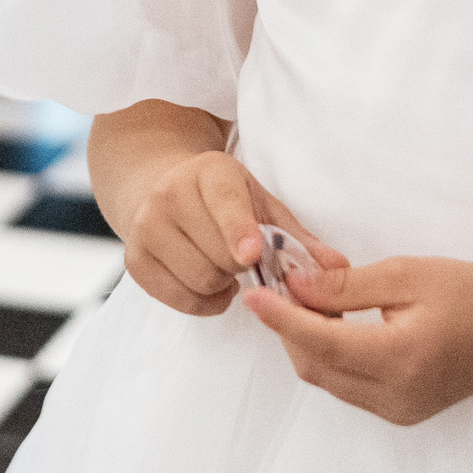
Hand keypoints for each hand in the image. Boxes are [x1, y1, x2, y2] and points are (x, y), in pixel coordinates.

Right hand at [122, 148, 346, 316]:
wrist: (158, 188)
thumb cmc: (223, 200)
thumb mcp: (261, 203)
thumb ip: (298, 238)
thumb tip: (337, 270)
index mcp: (210, 172)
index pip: (225, 204)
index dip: (238, 231)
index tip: (250, 253)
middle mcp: (169, 195)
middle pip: (220, 257)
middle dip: (241, 265)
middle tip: (243, 256)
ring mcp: (145, 227)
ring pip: (201, 281)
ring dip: (223, 284)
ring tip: (223, 265)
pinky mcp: (134, 260)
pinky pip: (181, 300)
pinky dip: (203, 300)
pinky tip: (206, 279)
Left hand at [245, 255, 472, 426]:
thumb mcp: (408, 275)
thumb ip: (347, 284)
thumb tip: (296, 285)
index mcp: (400, 358)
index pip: (320, 342)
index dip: (280, 318)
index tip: (253, 293)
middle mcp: (395, 395)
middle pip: (315, 366)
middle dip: (288, 328)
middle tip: (278, 285)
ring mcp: (398, 409)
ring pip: (327, 379)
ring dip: (305, 342)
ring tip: (301, 300)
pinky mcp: (400, 411)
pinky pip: (346, 385)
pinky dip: (328, 355)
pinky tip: (329, 323)